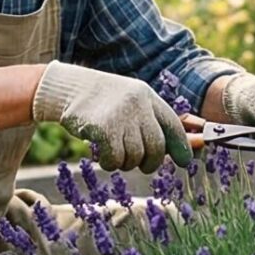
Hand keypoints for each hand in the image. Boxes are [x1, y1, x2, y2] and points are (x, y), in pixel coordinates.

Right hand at [31, 62, 192, 173]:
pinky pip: (115, 160)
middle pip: (156, 147)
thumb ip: (151, 123)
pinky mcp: (103, 129)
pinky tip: (102, 153)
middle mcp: (138, 105)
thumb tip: (183, 152)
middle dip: (150, 162)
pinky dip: (109, 163)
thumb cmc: (102, 101)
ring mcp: (121, 116)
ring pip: (135, 157)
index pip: (173, 124)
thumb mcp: (130, 103)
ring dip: (125, 162)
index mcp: (147, 97)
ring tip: (114, 151)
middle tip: (141, 164)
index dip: (182, 146)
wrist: (67, 89)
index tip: (186, 161)